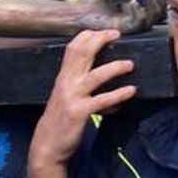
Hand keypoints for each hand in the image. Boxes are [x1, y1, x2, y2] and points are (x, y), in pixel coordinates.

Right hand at [27, 31, 137, 177]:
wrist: (47, 146)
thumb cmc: (60, 121)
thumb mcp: (67, 97)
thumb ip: (82, 86)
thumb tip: (108, 80)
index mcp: (63, 77)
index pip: (73, 48)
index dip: (89, 36)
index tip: (106, 31)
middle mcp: (66, 83)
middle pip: (82, 53)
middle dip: (100, 40)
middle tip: (117, 34)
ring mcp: (72, 97)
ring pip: (95, 75)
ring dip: (114, 67)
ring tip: (130, 64)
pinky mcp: (79, 112)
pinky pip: (101, 100)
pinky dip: (118, 94)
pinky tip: (130, 91)